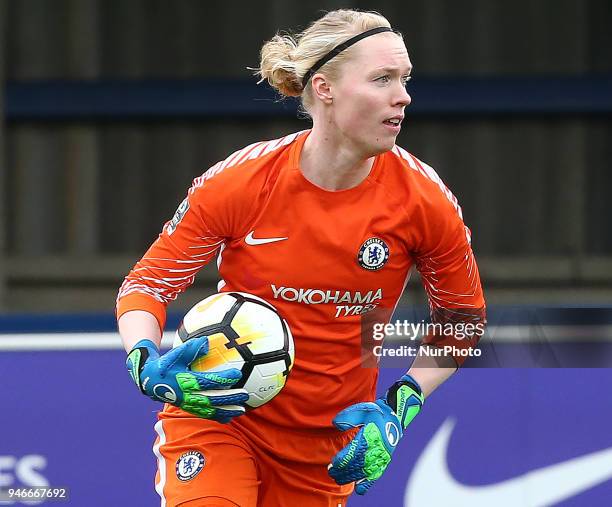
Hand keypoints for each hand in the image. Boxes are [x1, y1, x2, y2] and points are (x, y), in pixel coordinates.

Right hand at [126, 337, 248, 421]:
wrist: (150, 381)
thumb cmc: (167, 363)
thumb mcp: (176, 353)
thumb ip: (191, 348)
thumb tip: (207, 342)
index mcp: (185, 381)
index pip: (208, 381)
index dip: (223, 378)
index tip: (237, 374)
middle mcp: (187, 395)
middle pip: (212, 398)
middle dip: (229, 398)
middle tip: (245, 395)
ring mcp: (188, 404)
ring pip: (210, 410)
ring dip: (227, 410)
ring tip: (242, 410)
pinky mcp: (189, 408)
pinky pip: (205, 414)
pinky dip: (218, 416)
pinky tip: (230, 416)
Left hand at [328, 375, 423, 494]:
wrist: (394, 417)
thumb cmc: (375, 412)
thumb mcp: (362, 409)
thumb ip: (348, 417)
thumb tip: (336, 425)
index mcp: (371, 434)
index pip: (356, 450)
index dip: (344, 458)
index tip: (334, 463)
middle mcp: (378, 447)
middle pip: (359, 463)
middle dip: (344, 470)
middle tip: (332, 472)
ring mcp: (382, 455)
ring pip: (365, 471)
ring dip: (351, 477)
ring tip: (339, 479)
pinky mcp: (385, 460)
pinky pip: (377, 474)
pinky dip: (367, 483)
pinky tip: (359, 489)